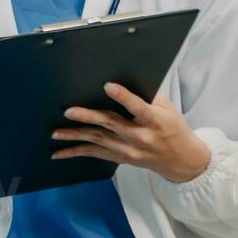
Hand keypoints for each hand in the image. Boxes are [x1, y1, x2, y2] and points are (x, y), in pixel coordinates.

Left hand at [51, 83, 211, 183]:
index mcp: (155, 121)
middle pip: (111, 124)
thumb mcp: (169, 109)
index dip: (124, 97)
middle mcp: (141, 137)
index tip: (108, 86)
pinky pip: (96, 154)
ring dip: (75, 136)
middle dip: (88, 117)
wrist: (181, 160)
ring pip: (99, 141)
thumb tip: (126, 78)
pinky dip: (77, 153)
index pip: (138, 108)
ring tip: (56, 133)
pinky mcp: (121, 158)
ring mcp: (129, 150)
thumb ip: (149, 97)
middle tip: (68, 111)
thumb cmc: (174, 128)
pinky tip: (59, 153)